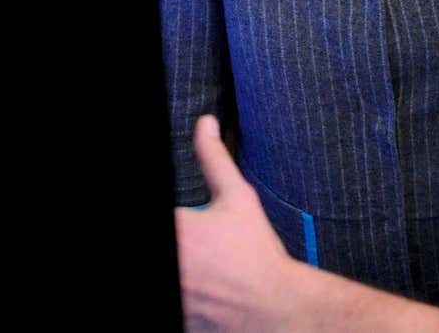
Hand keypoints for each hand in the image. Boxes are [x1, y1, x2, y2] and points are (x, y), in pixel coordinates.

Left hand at [176, 115, 296, 330]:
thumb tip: (206, 124)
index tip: (186, 223)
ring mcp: (172, 292)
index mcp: (176, 228)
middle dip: (181, 240)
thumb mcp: (238, 197)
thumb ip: (214, 158)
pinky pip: (175, 297)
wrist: (273, 304)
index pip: (165, 215)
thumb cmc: (255, 251)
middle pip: (167, 238)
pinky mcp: (176, 316)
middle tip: (196, 244)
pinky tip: (201, 285)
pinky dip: (186, 291)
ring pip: (170, 270)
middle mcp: (170, 260)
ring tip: (200, 265)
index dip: (178, 220)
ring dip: (183, 267)